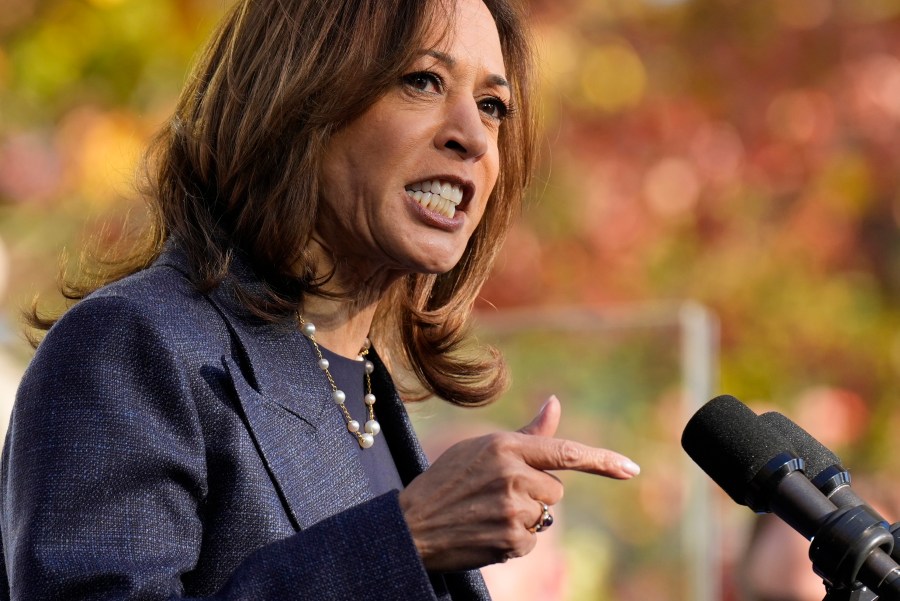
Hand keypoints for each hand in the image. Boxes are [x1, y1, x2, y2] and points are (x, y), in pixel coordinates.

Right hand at [398, 395, 639, 571]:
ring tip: (486, 513)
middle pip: (555, 489)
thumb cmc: (447, 480)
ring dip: (523, 517)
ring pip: (544, 516)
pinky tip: (486, 531)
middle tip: (495, 495)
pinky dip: (514, 540)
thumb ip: (527, 433)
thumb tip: (555, 402)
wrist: (411, 524)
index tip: (630, 469)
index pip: (566, 452)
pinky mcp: (512, 540)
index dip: (603, 461)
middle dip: (533, 493)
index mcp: (506, 446)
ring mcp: (513, 509)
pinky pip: (532, 541)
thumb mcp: (482, 448)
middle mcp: (513, 475)